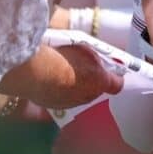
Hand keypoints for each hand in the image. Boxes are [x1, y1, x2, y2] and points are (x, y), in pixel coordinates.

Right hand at [0, 44, 122, 108]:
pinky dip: (59, 91)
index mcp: (100, 81)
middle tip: (83, 67)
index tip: (113, 71)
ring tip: (64, 72)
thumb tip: (101, 59)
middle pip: (95, 89)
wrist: (36, 70)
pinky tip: (51, 79)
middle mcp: (88, 96)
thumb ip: (96, 56)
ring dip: (75, 86)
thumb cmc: (62, 54)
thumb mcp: (84, 48)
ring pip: (78, 95)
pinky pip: (61, 98)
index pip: (117, 84)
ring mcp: (70, 103)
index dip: (115, 77)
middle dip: (92, 80)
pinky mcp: (54, 106)